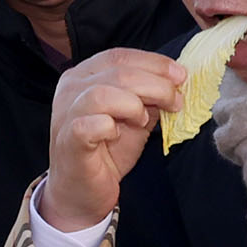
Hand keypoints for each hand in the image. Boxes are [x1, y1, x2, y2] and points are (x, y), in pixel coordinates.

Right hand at [44, 49, 186, 230]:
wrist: (83, 191)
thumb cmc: (107, 151)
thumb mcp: (134, 118)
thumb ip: (150, 98)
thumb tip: (176, 82)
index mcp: (84, 75)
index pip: (119, 56)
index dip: (154, 63)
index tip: (180, 76)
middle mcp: (71, 88)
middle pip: (118, 73)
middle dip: (156, 85)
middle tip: (175, 102)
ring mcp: (66, 113)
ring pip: (104, 93)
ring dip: (134, 105)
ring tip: (143, 121)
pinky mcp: (68, 138)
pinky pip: (93, 124)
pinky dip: (112, 127)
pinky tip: (118, 135)